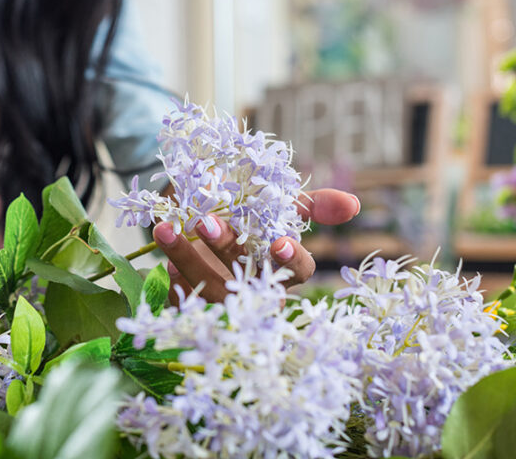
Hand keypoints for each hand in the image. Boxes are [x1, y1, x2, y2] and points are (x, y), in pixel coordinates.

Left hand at [154, 189, 360, 302]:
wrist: (201, 222)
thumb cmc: (249, 221)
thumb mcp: (279, 207)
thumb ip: (312, 205)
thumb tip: (352, 204)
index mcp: (282, 269)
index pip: (297, 272)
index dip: (290, 259)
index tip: (278, 240)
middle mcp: (255, 290)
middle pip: (244, 277)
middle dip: (223, 248)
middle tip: (203, 221)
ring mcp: (225, 304)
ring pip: (206, 288)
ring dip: (185, 257)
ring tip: (165, 229)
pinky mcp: (194, 311)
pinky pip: (182, 301)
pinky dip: (171, 279)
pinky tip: (162, 260)